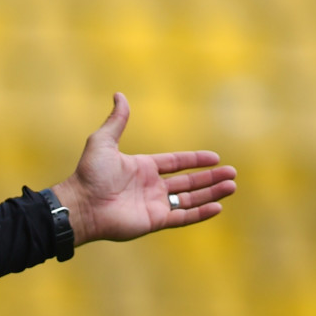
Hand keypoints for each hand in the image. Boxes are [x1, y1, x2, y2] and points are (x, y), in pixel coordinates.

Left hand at [51, 93, 236, 245]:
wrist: (82, 204)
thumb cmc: (90, 174)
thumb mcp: (103, 141)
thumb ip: (116, 120)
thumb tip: (119, 95)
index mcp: (142, 168)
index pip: (176, 163)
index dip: (195, 160)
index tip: (215, 158)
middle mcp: (150, 186)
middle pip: (188, 181)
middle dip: (210, 178)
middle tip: (232, 174)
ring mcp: (153, 204)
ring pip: (190, 199)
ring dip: (211, 193)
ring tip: (231, 187)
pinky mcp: (154, 221)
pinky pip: (183, 217)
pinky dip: (200, 212)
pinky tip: (217, 206)